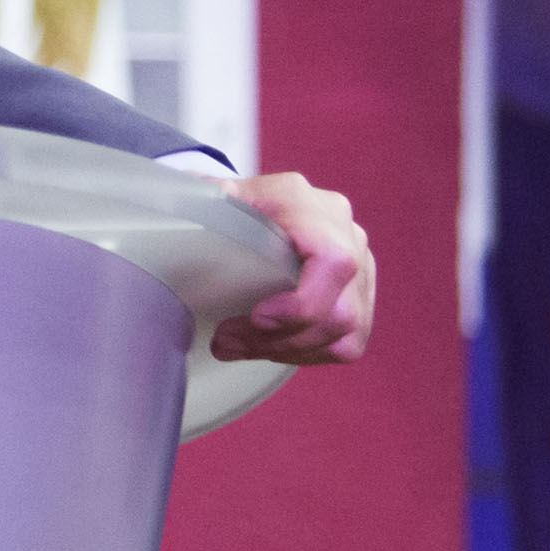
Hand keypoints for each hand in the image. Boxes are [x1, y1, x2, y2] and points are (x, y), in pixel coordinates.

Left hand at [213, 171, 372, 364]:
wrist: (263, 207)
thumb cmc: (238, 205)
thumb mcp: (219, 196)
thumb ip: (206, 200)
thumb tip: (187, 202)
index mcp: (310, 206)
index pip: (334, 261)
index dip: (304, 302)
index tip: (258, 318)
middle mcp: (346, 233)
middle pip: (339, 310)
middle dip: (278, 338)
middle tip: (227, 340)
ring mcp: (361, 266)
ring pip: (344, 333)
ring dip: (286, 350)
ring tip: (238, 345)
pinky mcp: (362, 296)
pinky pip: (346, 344)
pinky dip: (304, 353)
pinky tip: (268, 347)